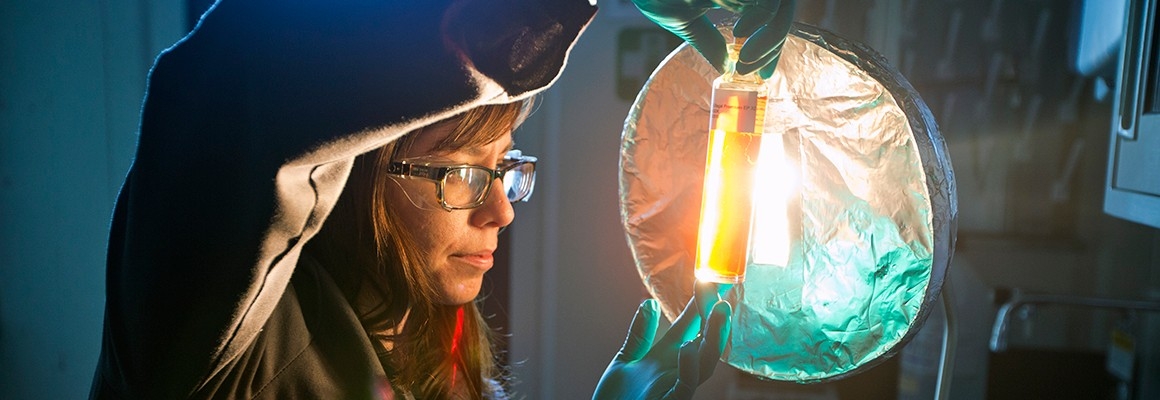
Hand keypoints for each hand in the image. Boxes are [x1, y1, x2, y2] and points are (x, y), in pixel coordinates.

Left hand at [592, 282, 732, 399]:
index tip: (711, 282)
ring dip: (714, 337)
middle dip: (715, 319)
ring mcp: (675, 388)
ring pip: (705, 363)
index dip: (700, 306)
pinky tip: (688, 346)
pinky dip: (688, 366)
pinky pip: (685, 386)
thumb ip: (640, 334)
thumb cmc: (617, 399)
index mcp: (666, 358)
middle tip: (722, 293)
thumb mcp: (625, 360)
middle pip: (705, 343)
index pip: (690, 328)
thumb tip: (649, 302)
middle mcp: (677, 372)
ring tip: (720, 311)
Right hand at [631, 0, 796, 78]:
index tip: (763, 74)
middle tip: (751, 70)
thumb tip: (724, 68)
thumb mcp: (684, 20)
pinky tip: (739, 34)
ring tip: (745, 59)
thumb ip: (707, 41)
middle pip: (782, 9)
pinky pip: (766, 1)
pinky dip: (761, 20)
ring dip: (770, 38)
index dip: (772, 44)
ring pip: (778, 6)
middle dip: (773, 44)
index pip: (769, 14)